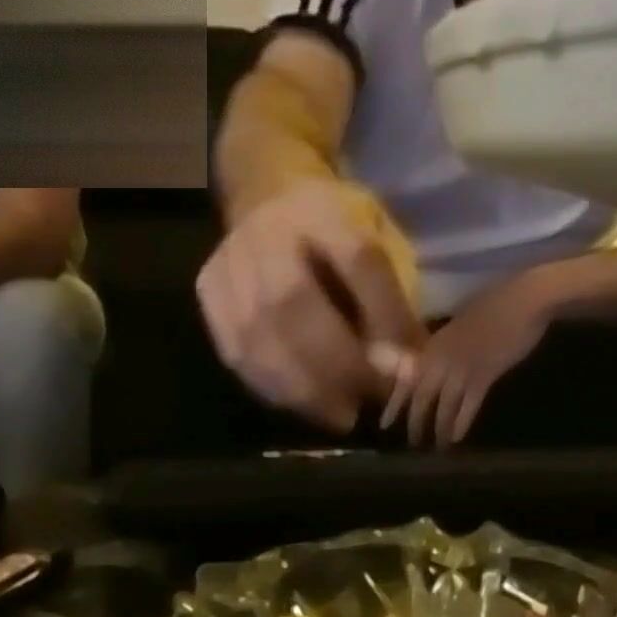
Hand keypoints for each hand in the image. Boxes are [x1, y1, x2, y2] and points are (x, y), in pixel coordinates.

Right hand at [197, 184, 424, 431]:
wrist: (264, 201)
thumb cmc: (334, 235)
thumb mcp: (375, 247)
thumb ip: (391, 303)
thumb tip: (406, 373)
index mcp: (323, 209)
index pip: (358, 259)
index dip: (385, 316)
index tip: (409, 369)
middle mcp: (268, 231)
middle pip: (292, 300)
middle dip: (335, 362)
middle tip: (367, 402)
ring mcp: (229, 261)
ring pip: (256, 334)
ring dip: (303, 386)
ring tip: (340, 415)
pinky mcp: (208, 291)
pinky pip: (236, 351)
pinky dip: (272, 386)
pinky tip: (303, 403)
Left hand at [381, 279, 550, 448]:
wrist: (523, 300)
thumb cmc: (494, 304)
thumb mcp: (460, 324)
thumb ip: (445, 344)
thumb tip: (432, 363)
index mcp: (434, 344)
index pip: (407, 378)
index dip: (395, 403)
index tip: (385, 423)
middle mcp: (442, 358)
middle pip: (421, 396)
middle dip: (416, 421)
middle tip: (412, 442)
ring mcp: (464, 366)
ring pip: (444, 404)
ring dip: (439, 427)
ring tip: (437, 446)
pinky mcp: (487, 373)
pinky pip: (470, 403)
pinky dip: (462, 421)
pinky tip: (457, 437)